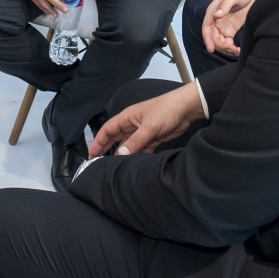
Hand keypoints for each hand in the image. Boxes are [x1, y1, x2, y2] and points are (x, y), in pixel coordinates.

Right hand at [89, 82, 204, 157]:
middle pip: (115, 138)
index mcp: (127, 117)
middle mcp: (132, 125)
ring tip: (115, 168)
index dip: (98, 141)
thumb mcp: (149, 126)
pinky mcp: (152, 139)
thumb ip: (135, 141)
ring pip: (128, 146)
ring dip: (123, 155)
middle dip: (107, 149)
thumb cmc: (166, 110)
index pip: (108, 129)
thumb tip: (120, 154)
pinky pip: (141, 150)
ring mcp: (142, 132)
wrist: (186, 109)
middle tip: (98, 163)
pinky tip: (133, 165)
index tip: (92, 154)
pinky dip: (136, 156)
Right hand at [202, 0, 268, 56]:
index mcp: (214, 11)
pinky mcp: (232, 29)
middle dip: (220, 45)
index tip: (211, 49)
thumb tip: (216, 15)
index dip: (207, 39)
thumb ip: (225, 5)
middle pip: (213, 37)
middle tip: (232, 49)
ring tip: (237, 51)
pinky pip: (229, 41)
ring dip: (226, 48)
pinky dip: (232, 47)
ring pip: (220, 41)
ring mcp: (224, 25)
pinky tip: (239, 50)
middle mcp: (217, 20)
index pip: (207, 27)